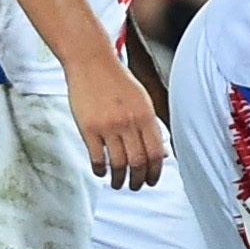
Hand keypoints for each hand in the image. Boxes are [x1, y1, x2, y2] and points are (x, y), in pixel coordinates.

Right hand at [67, 51, 164, 189]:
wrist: (90, 62)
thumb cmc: (117, 80)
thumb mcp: (142, 99)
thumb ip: (151, 125)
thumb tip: (161, 152)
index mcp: (145, 115)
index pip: (156, 153)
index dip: (155, 172)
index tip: (151, 181)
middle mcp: (129, 123)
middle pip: (138, 163)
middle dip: (138, 181)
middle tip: (135, 186)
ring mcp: (108, 127)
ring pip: (118, 164)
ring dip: (119, 179)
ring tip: (117, 183)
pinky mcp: (88, 128)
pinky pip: (97, 158)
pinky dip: (100, 170)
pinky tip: (101, 172)